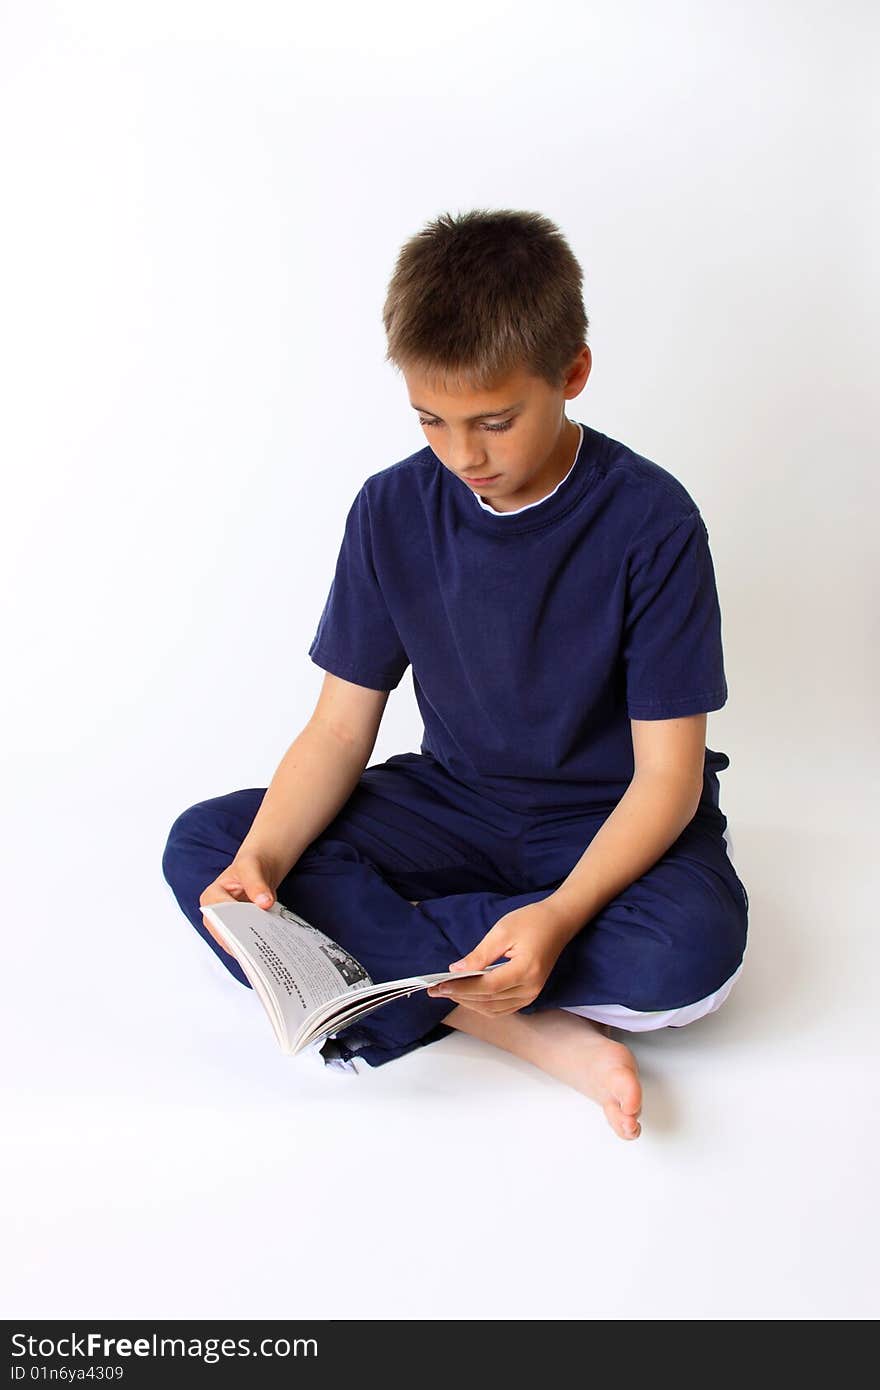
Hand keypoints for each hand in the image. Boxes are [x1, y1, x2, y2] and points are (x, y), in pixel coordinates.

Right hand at [199, 851, 280, 954]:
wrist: (260, 870)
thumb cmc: (251, 866)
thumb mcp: (252, 868)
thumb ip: (257, 884)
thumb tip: (264, 903)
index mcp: (211, 896)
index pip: (220, 916)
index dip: (232, 926)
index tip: (249, 933)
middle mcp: (214, 914)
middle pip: (225, 933)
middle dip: (242, 940)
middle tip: (259, 949)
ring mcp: (225, 924)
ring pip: (234, 942)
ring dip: (249, 947)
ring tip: (264, 953)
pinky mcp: (238, 930)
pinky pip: (245, 942)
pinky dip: (255, 945)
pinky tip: (267, 949)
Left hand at [426, 900, 569, 1016]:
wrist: (558, 923)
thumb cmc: (531, 921)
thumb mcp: (502, 932)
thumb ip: (479, 955)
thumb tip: (455, 971)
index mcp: (526, 970)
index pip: (487, 987)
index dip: (461, 988)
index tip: (439, 986)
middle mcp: (530, 988)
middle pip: (489, 1001)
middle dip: (460, 996)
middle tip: (435, 989)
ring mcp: (532, 995)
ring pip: (494, 1009)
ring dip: (469, 1003)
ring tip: (448, 992)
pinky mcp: (529, 995)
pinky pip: (502, 1008)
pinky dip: (482, 1005)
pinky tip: (467, 995)